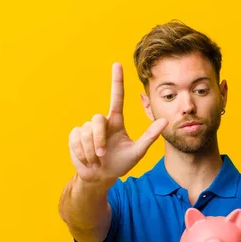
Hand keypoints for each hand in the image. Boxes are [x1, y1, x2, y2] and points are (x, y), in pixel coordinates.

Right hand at [68, 62, 168, 183]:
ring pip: (86, 132)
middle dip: (98, 140)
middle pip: (96, 120)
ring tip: (96, 161)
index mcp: (116, 122)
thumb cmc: (120, 164)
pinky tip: (87, 160)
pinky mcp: (74, 137)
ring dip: (91, 150)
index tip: (117, 64)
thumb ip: (150, 136)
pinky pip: (76, 139)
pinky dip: (82, 152)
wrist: (100, 177)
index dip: (117, 81)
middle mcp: (101, 122)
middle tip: (102, 155)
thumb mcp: (137, 152)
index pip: (117, 97)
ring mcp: (86, 128)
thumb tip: (166, 120)